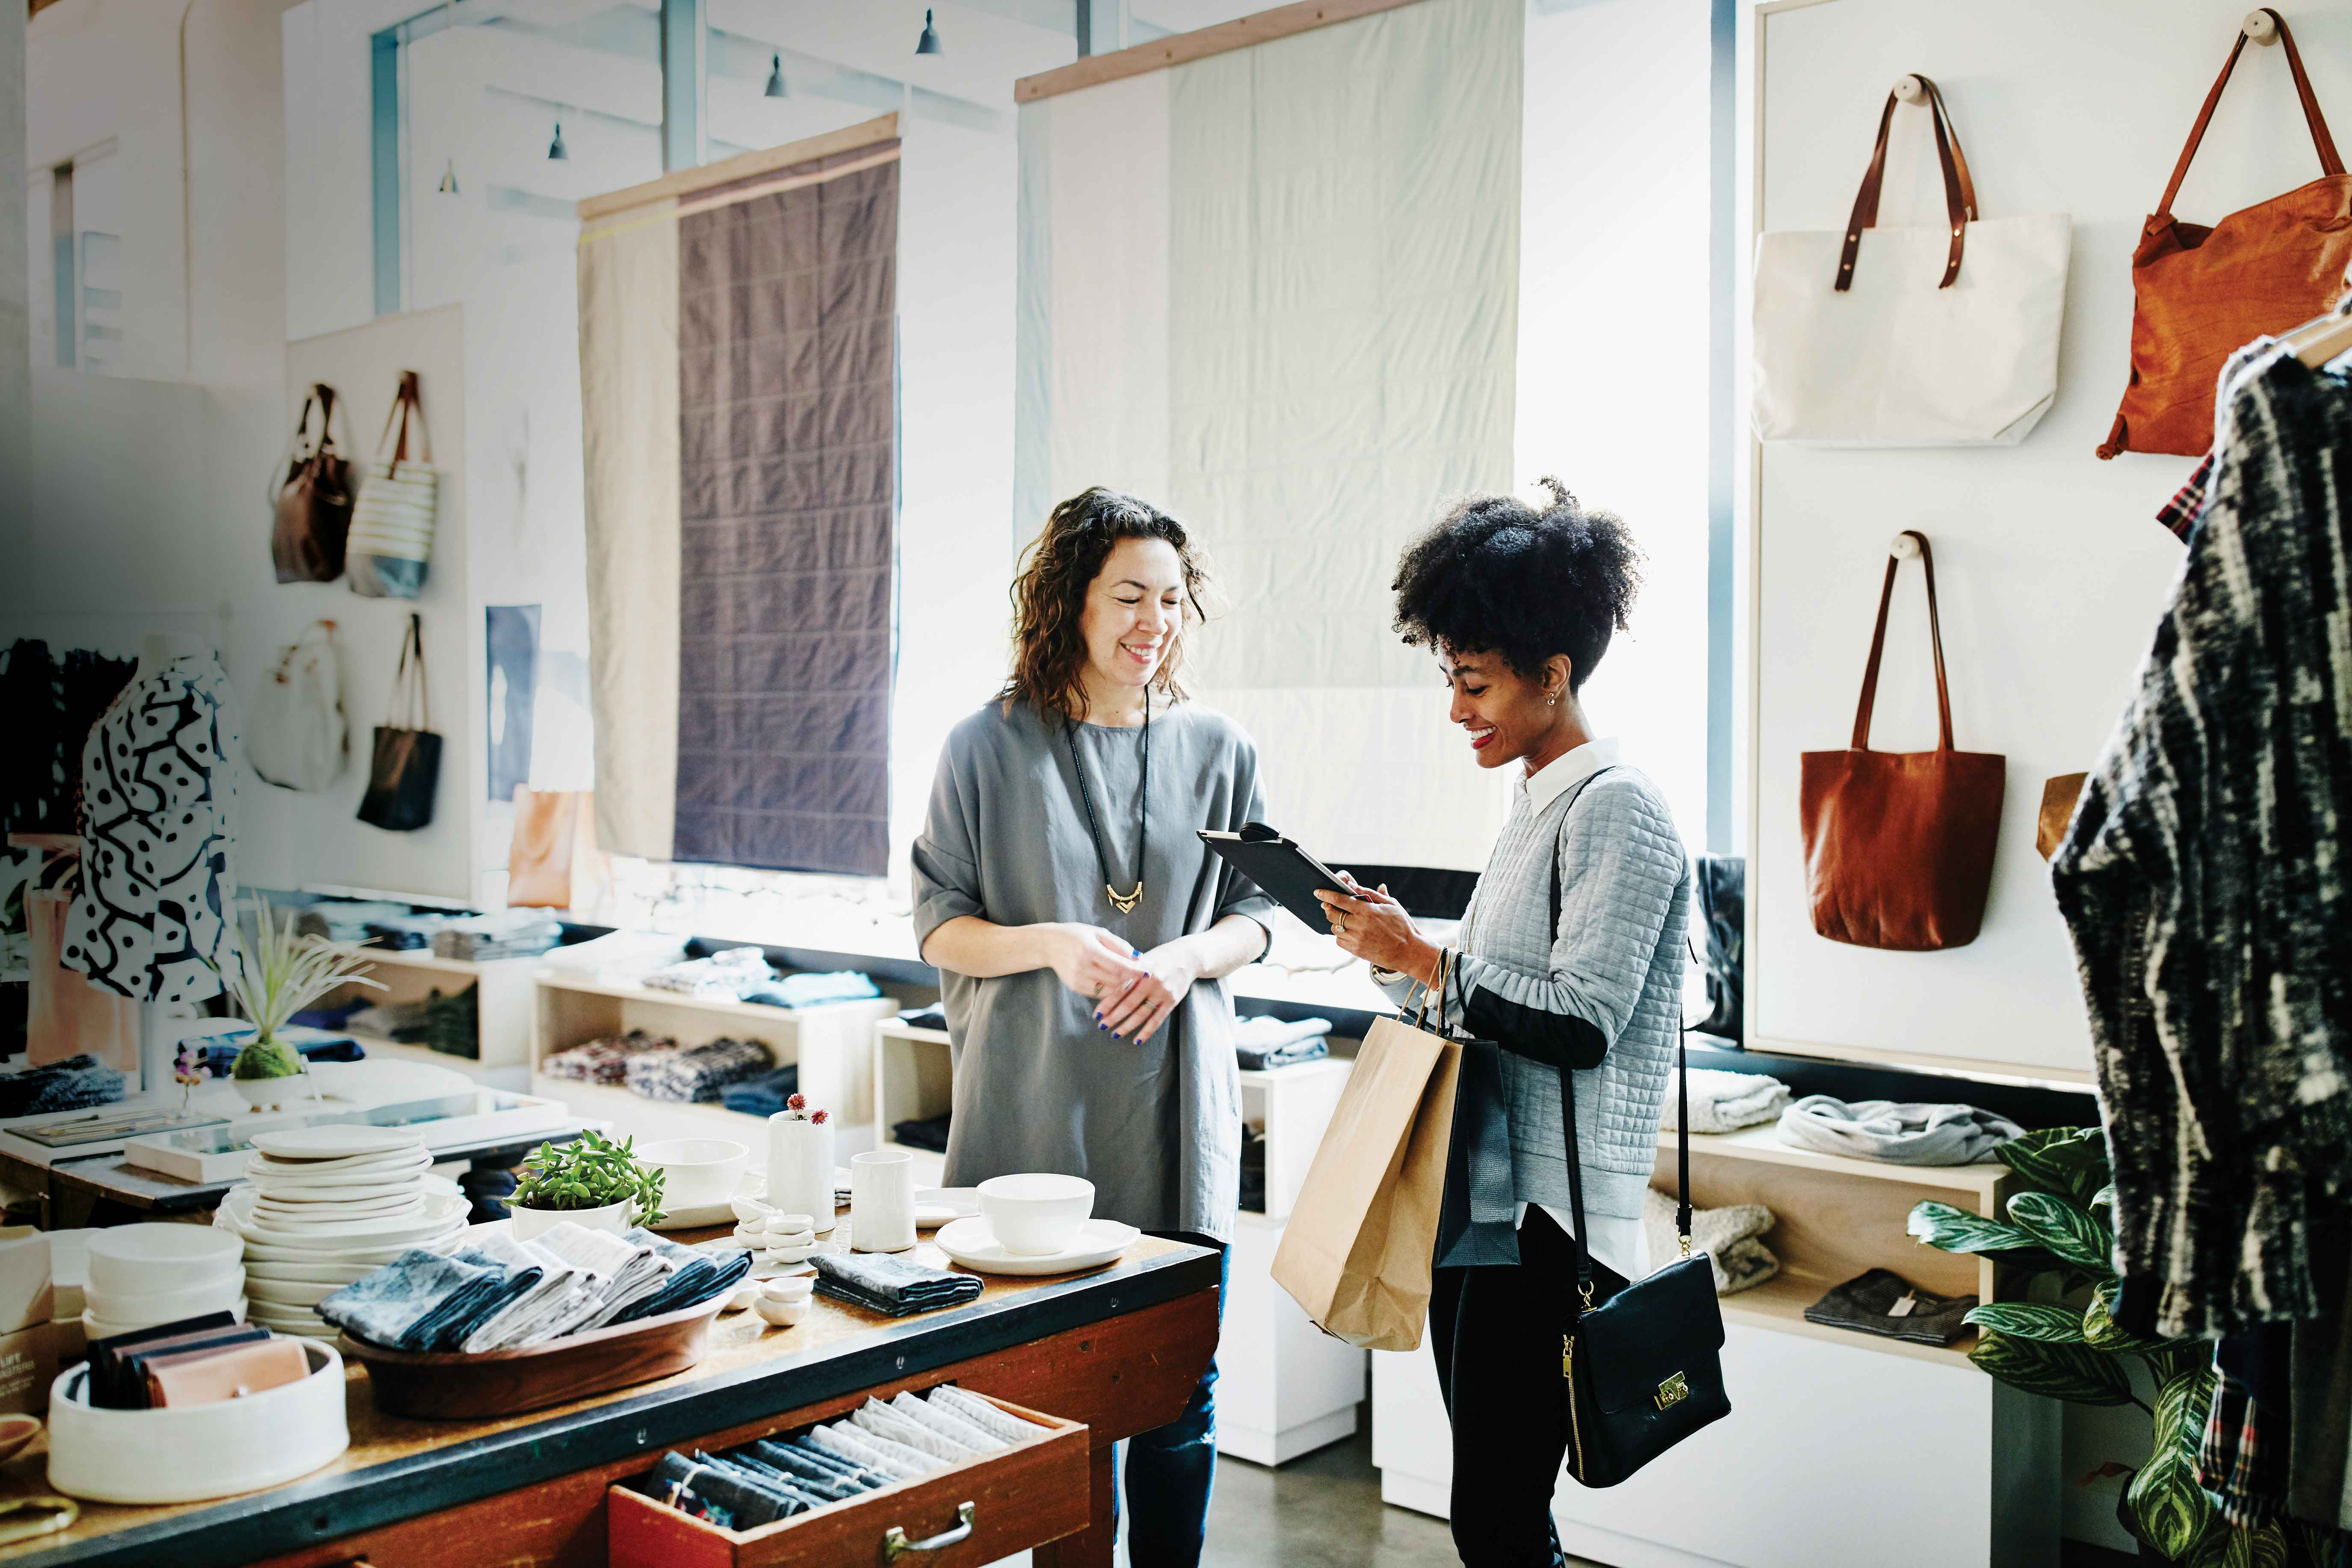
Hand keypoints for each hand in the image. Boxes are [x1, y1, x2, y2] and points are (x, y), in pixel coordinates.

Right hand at [1044, 924, 1147, 1002]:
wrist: (1049, 944)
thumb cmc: (1076, 935)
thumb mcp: (1098, 933)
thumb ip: (1119, 945)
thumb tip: (1139, 957)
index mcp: (1090, 950)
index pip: (1119, 966)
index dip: (1137, 970)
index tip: (1149, 970)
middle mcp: (1082, 967)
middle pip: (1116, 980)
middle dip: (1131, 977)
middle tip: (1140, 972)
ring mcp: (1077, 979)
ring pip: (1110, 989)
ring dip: (1122, 984)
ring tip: (1126, 975)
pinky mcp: (1075, 987)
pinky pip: (1099, 993)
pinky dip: (1110, 988)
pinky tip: (1112, 979)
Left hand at [1096, 941, 1201, 1043]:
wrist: (1188, 957)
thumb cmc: (1160, 957)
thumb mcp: (1142, 958)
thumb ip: (1126, 971)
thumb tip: (1104, 985)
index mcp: (1140, 969)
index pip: (1120, 989)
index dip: (1107, 1003)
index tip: (1096, 1014)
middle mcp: (1151, 981)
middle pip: (1129, 1004)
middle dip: (1113, 1017)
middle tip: (1102, 1026)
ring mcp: (1163, 992)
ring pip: (1141, 1014)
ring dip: (1126, 1026)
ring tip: (1115, 1034)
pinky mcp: (1172, 1001)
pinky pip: (1157, 1020)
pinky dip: (1146, 1032)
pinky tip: (1137, 1041)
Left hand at [1314, 876, 1431, 977]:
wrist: (1409, 951)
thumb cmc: (1402, 925)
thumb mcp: (1391, 904)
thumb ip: (1370, 893)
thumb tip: (1353, 884)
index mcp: (1367, 911)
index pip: (1339, 900)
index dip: (1326, 894)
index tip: (1318, 892)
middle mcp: (1359, 925)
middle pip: (1333, 914)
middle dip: (1328, 908)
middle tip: (1329, 905)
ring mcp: (1357, 939)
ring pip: (1335, 928)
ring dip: (1336, 922)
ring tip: (1343, 919)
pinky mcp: (1356, 951)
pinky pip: (1339, 941)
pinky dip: (1341, 935)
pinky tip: (1349, 932)